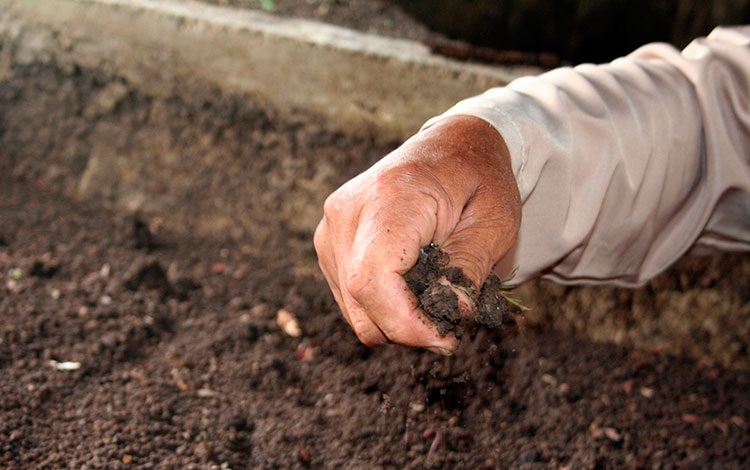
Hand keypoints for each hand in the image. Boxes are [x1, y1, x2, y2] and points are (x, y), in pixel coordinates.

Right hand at [313, 115, 520, 352]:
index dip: (405, 323)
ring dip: (396, 322)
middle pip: (360, 299)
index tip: (446, 338)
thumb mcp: (495, 221)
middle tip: (452, 328)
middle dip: (408, 329)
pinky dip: (383, 308)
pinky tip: (414, 289)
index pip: (373, 280)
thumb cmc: (479, 178)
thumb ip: (470, 269)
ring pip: (353, 308)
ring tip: (436, 302)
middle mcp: (347, 211)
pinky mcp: (330, 243)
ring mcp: (331, 227)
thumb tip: (451, 316)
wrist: (452, 146)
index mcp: (390, 196)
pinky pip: (350, 298)